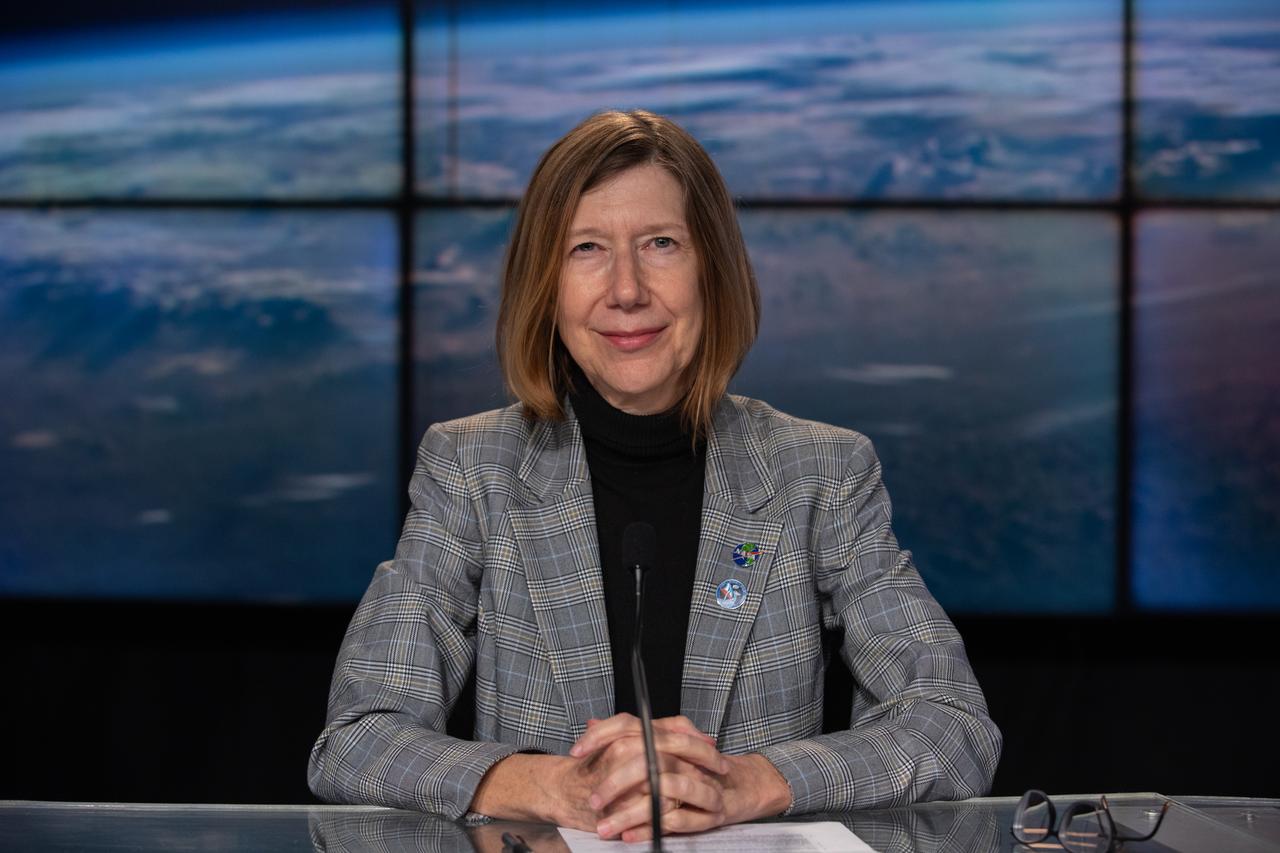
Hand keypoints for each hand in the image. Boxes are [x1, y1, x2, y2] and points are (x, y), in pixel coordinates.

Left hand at [570, 714, 792, 842]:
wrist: (744, 786)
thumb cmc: (694, 768)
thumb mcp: (660, 749)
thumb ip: (627, 736)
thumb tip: (590, 722)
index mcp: (669, 737)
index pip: (630, 725)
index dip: (601, 735)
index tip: (577, 751)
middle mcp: (685, 755)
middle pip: (647, 759)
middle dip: (614, 782)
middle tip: (592, 800)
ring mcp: (701, 782)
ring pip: (663, 791)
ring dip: (630, 812)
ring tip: (605, 826)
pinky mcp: (711, 811)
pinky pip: (679, 819)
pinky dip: (652, 828)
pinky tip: (629, 835)